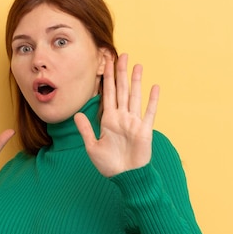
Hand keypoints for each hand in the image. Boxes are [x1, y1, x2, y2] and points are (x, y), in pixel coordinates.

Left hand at [74, 53, 159, 176]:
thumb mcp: (92, 147)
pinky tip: (154, 87)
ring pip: (134, 96)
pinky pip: (149, 112)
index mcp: (109, 120)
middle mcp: (122, 117)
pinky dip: (152, 100)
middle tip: (122, 55)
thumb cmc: (110, 166)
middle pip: (121, 90)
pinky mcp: (144, 130)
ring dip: (136, 81)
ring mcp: (134, 122)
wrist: (125, 178)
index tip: (106, 63)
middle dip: (121, 73)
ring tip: (138, 65)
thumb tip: (77, 113)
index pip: (107, 94)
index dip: (106, 78)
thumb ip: (86, 130)